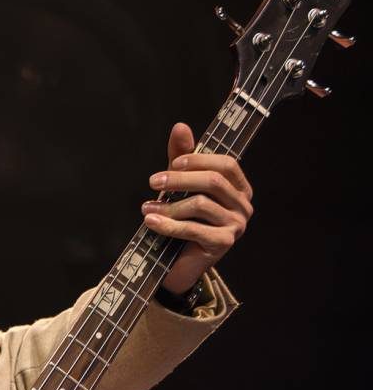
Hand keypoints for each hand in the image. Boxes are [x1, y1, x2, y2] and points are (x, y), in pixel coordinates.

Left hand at [143, 122, 252, 294]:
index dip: (199, 160)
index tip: (172, 163)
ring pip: (201, 204)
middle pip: (213, 182)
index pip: (226, 164)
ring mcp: (237, 225)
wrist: (177, 263)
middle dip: (179, 179)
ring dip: (169, 205)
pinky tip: (150, 221)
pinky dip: (168, 224)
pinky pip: (193, 228)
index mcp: (239, 187)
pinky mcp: (224, 243)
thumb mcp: (180, 186)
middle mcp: (243, 204)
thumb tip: (180, 126)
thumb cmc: (181, 219)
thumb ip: (182, 158)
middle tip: (152, 181)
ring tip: (147, 208)